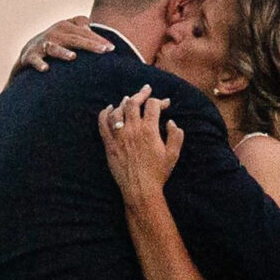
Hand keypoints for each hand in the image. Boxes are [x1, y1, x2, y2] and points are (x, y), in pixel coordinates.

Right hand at [17, 17, 113, 74]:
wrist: (29, 52)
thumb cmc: (56, 41)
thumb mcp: (69, 31)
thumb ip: (82, 25)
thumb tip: (96, 27)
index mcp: (65, 27)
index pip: (85, 33)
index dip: (98, 39)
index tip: (112, 48)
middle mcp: (54, 34)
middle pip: (74, 39)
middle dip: (89, 45)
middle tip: (103, 51)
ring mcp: (41, 45)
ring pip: (53, 48)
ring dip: (62, 52)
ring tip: (72, 57)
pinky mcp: (30, 56)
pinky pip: (35, 60)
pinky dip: (39, 64)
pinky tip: (45, 69)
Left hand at [99, 86, 183, 208]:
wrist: (140, 189)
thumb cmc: (158, 173)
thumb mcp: (173, 154)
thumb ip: (176, 136)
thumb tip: (171, 122)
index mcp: (149, 130)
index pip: (152, 106)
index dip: (160, 101)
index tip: (165, 103)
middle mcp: (132, 129)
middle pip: (133, 103)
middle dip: (141, 94)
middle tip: (146, 90)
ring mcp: (118, 136)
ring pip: (118, 111)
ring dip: (124, 102)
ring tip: (129, 99)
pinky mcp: (109, 144)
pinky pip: (103, 124)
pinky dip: (105, 113)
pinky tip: (108, 108)